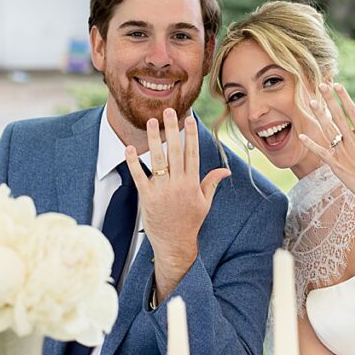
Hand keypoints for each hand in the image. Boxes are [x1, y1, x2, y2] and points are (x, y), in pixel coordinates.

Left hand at [126, 109, 229, 301]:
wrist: (175, 243)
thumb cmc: (190, 222)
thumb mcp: (204, 203)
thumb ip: (211, 183)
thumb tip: (226, 170)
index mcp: (192, 183)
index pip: (192, 153)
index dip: (191, 135)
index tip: (189, 118)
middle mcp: (177, 184)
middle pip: (174, 151)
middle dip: (171, 130)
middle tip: (168, 111)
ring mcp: (161, 190)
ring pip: (157, 160)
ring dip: (153, 140)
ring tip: (150, 122)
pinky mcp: (147, 197)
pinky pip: (139, 176)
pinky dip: (133, 162)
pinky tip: (129, 147)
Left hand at [299, 82, 354, 209]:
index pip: (353, 111)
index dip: (344, 97)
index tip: (337, 85)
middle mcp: (353, 142)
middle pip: (338, 116)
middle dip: (329, 100)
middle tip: (321, 86)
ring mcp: (343, 153)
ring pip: (328, 131)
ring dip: (320, 116)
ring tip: (312, 102)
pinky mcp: (336, 165)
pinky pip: (321, 153)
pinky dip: (311, 145)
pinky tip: (301, 136)